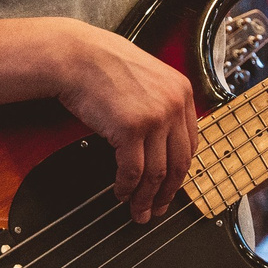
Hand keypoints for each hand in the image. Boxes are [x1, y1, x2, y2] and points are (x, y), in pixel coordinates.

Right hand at [52, 22, 199, 223]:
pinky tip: (121, 193)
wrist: (76, 56)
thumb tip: (163, 145)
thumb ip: (161, 104)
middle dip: (167, 193)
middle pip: (179, 163)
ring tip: (138, 210)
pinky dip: (127, 187)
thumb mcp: (147, 78)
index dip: (180, 172)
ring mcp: (154, 117)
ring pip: (157, 173)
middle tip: (158, 209)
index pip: (190, 144)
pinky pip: (133, 170)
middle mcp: (173, 104)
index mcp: (182, 91)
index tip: (172, 187)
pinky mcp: (131, 128)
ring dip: (146, 197)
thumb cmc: (103, 65)